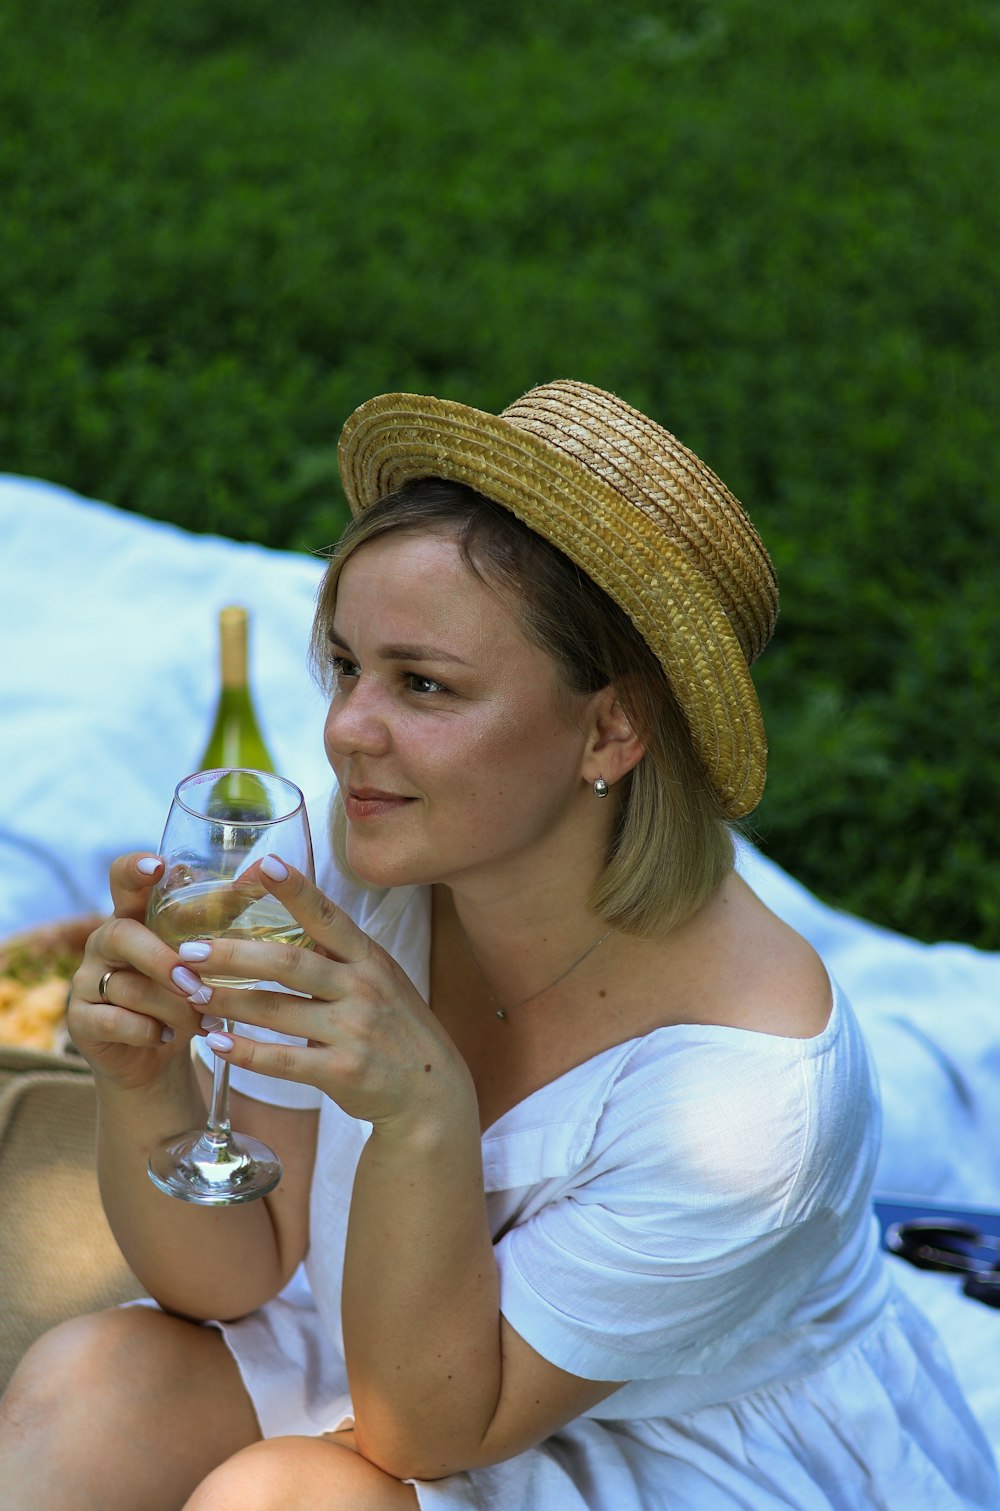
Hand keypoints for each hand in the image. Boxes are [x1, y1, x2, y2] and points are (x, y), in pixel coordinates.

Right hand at [68, 853, 209, 1091]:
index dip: (134, 869)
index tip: (157, 865)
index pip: (122, 880)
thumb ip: (225, 912)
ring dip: (170, 1007)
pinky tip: (167, 1036)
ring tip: (204, 1021)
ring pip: (125, 986)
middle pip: (121, 934)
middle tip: (197, 986)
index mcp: (133, 916)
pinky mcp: (81, 1021)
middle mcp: (103, 942)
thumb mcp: (203, 951)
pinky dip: (147, 1031)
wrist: (154, 1057)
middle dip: (163, 961)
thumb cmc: (184, 992)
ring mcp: (86, 981)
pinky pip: (113, 1021)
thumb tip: (264, 870)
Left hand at [177, 861, 476, 1138]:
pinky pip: (284, 1061)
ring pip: (278, 1011)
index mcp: (370, 958)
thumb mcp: (380, 980)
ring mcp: (354, 1030)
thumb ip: (338, 956)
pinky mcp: (344, 1071)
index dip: (296, 890)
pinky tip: (216, 1043)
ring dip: (227, 1002)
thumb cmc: (396, 1029)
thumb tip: (285, 923)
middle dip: (233, 956)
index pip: (328, 916)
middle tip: (188, 951)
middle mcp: (363, 988)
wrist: (431, 1090)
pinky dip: (246, 1052)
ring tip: (190, 994)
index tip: (262, 866)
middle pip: (289, 964)